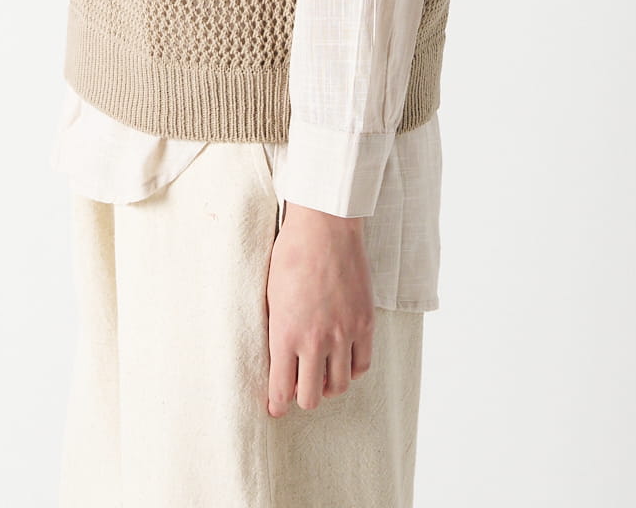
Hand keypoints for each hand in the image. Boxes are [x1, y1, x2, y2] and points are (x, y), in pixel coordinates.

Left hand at [264, 200, 374, 415]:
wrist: (324, 227)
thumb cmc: (290, 254)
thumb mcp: (270, 295)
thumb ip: (276, 331)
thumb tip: (275, 359)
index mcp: (285, 334)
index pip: (281, 390)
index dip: (277, 405)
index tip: (275, 409)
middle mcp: (315, 340)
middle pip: (310, 396)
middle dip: (302, 397)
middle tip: (299, 389)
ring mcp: (344, 333)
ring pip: (339, 386)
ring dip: (328, 386)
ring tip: (322, 375)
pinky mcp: (365, 323)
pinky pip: (363, 365)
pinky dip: (352, 369)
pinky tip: (343, 360)